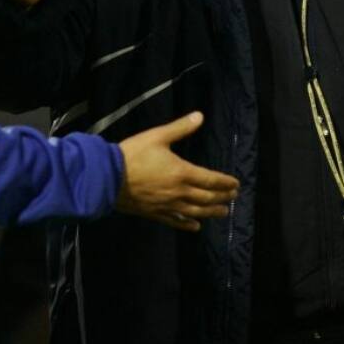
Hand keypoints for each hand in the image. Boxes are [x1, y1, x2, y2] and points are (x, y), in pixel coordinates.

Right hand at [116, 112, 239, 230]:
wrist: (107, 177)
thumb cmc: (133, 154)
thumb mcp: (157, 136)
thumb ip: (180, 127)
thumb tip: (200, 116)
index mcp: (182, 172)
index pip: (211, 179)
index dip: (225, 182)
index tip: (236, 184)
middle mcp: (179, 192)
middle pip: (207, 198)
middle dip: (223, 197)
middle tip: (234, 197)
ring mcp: (167, 206)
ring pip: (195, 212)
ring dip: (212, 212)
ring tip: (224, 212)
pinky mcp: (155, 214)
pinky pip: (176, 222)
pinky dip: (188, 224)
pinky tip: (196, 227)